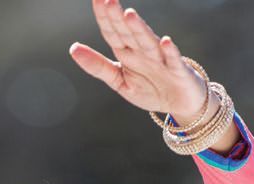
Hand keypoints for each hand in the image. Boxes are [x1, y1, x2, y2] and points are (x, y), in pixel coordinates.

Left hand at [70, 0, 207, 124]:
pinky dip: (170, 53)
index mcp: (127, 53)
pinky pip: (173, 61)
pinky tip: (166, 42)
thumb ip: (98, 66)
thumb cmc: (150, 89)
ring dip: (140, 30)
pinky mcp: (178, 72)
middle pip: (128, 34)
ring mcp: (161, 60)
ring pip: (148, 43)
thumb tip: (73, 49)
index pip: (112, 32)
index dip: (104, 18)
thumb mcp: (120, 81)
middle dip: (118, 19)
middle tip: (108, 1)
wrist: (180, 103)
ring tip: (129, 15)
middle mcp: (143, 52)